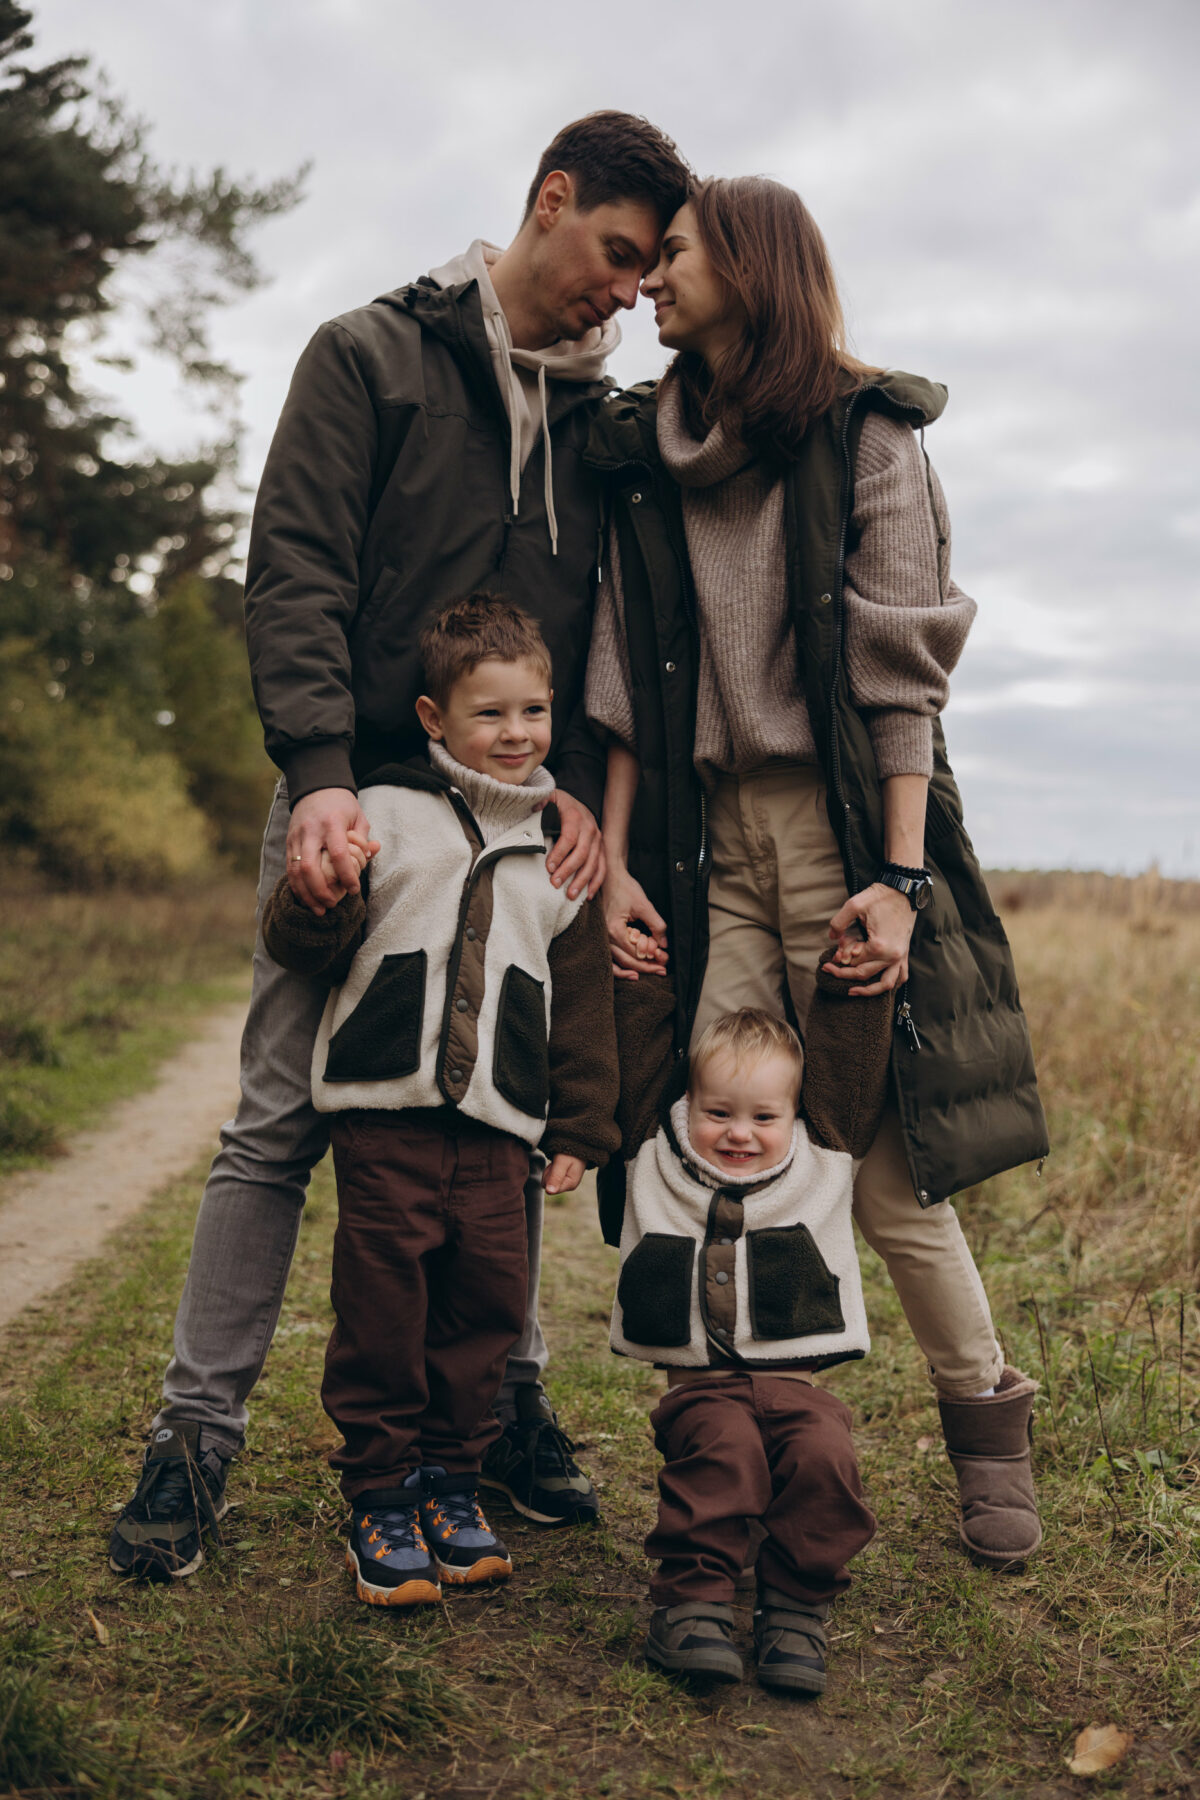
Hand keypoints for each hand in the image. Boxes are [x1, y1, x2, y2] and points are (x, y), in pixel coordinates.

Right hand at [287, 789, 380, 914]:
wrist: (314, 787)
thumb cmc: (341, 804)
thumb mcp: (358, 815)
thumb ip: (363, 838)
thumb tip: (372, 854)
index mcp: (331, 823)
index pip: (337, 854)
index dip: (346, 875)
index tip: (354, 890)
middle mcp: (310, 831)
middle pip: (309, 867)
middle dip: (320, 891)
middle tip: (333, 904)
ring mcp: (296, 837)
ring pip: (294, 871)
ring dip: (306, 894)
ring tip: (319, 910)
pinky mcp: (288, 842)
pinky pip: (289, 869)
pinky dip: (297, 887)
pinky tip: (307, 899)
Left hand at [544, 789, 604, 899]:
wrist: (579, 801)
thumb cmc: (560, 804)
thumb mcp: (550, 796)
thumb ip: (542, 801)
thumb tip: (534, 807)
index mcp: (576, 817)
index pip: (569, 837)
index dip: (559, 853)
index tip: (549, 868)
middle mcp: (590, 829)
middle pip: (582, 853)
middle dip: (568, 870)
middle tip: (555, 884)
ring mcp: (598, 841)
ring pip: (593, 863)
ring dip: (582, 880)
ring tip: (570, 895)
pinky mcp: (601, 849)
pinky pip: (602, 868)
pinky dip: (596, 882)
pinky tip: (587, 895)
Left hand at [544, 1153, 585, 1194]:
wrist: (580, 1144)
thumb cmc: (571, 1152)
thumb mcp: (562, 1162)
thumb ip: (556, 1177)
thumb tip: (549, 1192)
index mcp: (570, 1185)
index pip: (549, 1188)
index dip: (549, 1175)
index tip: (556, 1166)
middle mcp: (569, 1186)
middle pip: (547, 1184)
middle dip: (549, 1172)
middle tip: (557, 1162)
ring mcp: (566, 1181)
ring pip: (548, 1180)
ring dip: (550, 1169)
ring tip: (559, 1161)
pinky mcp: (564, 1177)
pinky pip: (550, 1176)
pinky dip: (552, 1167)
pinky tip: (559, 1162)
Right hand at [603, 863, 668, 979]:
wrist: (610, 877)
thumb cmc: (624, 887)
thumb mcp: (644, 905)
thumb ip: (656, 925)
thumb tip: (663, 944)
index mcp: (614, 929)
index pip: (635, 953)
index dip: (652, 959)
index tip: (665, 960)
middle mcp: (604, 937)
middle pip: (627, 961)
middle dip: (647, 967)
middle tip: (662, 970)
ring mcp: (601, 938)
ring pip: (617, 963)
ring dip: (634, 970)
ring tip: (651, 972)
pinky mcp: (603, 936)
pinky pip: (610, 957)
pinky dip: (620, 967)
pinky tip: (632, 972)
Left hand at [825, 882, 915, 995]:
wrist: (903, 889)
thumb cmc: (880, 896)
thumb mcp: (854, 905)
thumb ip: (838, 923)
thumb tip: (832, 938)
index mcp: (878, 946)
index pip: (853, 963)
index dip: (838, 962)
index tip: (827, 957)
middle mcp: (892, 955)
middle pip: (864, 974)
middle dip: (844, 974)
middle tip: (828, 970)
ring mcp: (900, 956)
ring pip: (885, 984)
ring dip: (868, 990)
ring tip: (853, 991)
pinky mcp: (904, 953)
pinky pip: (901, 976)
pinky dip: (891, 984)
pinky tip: (879, 984)